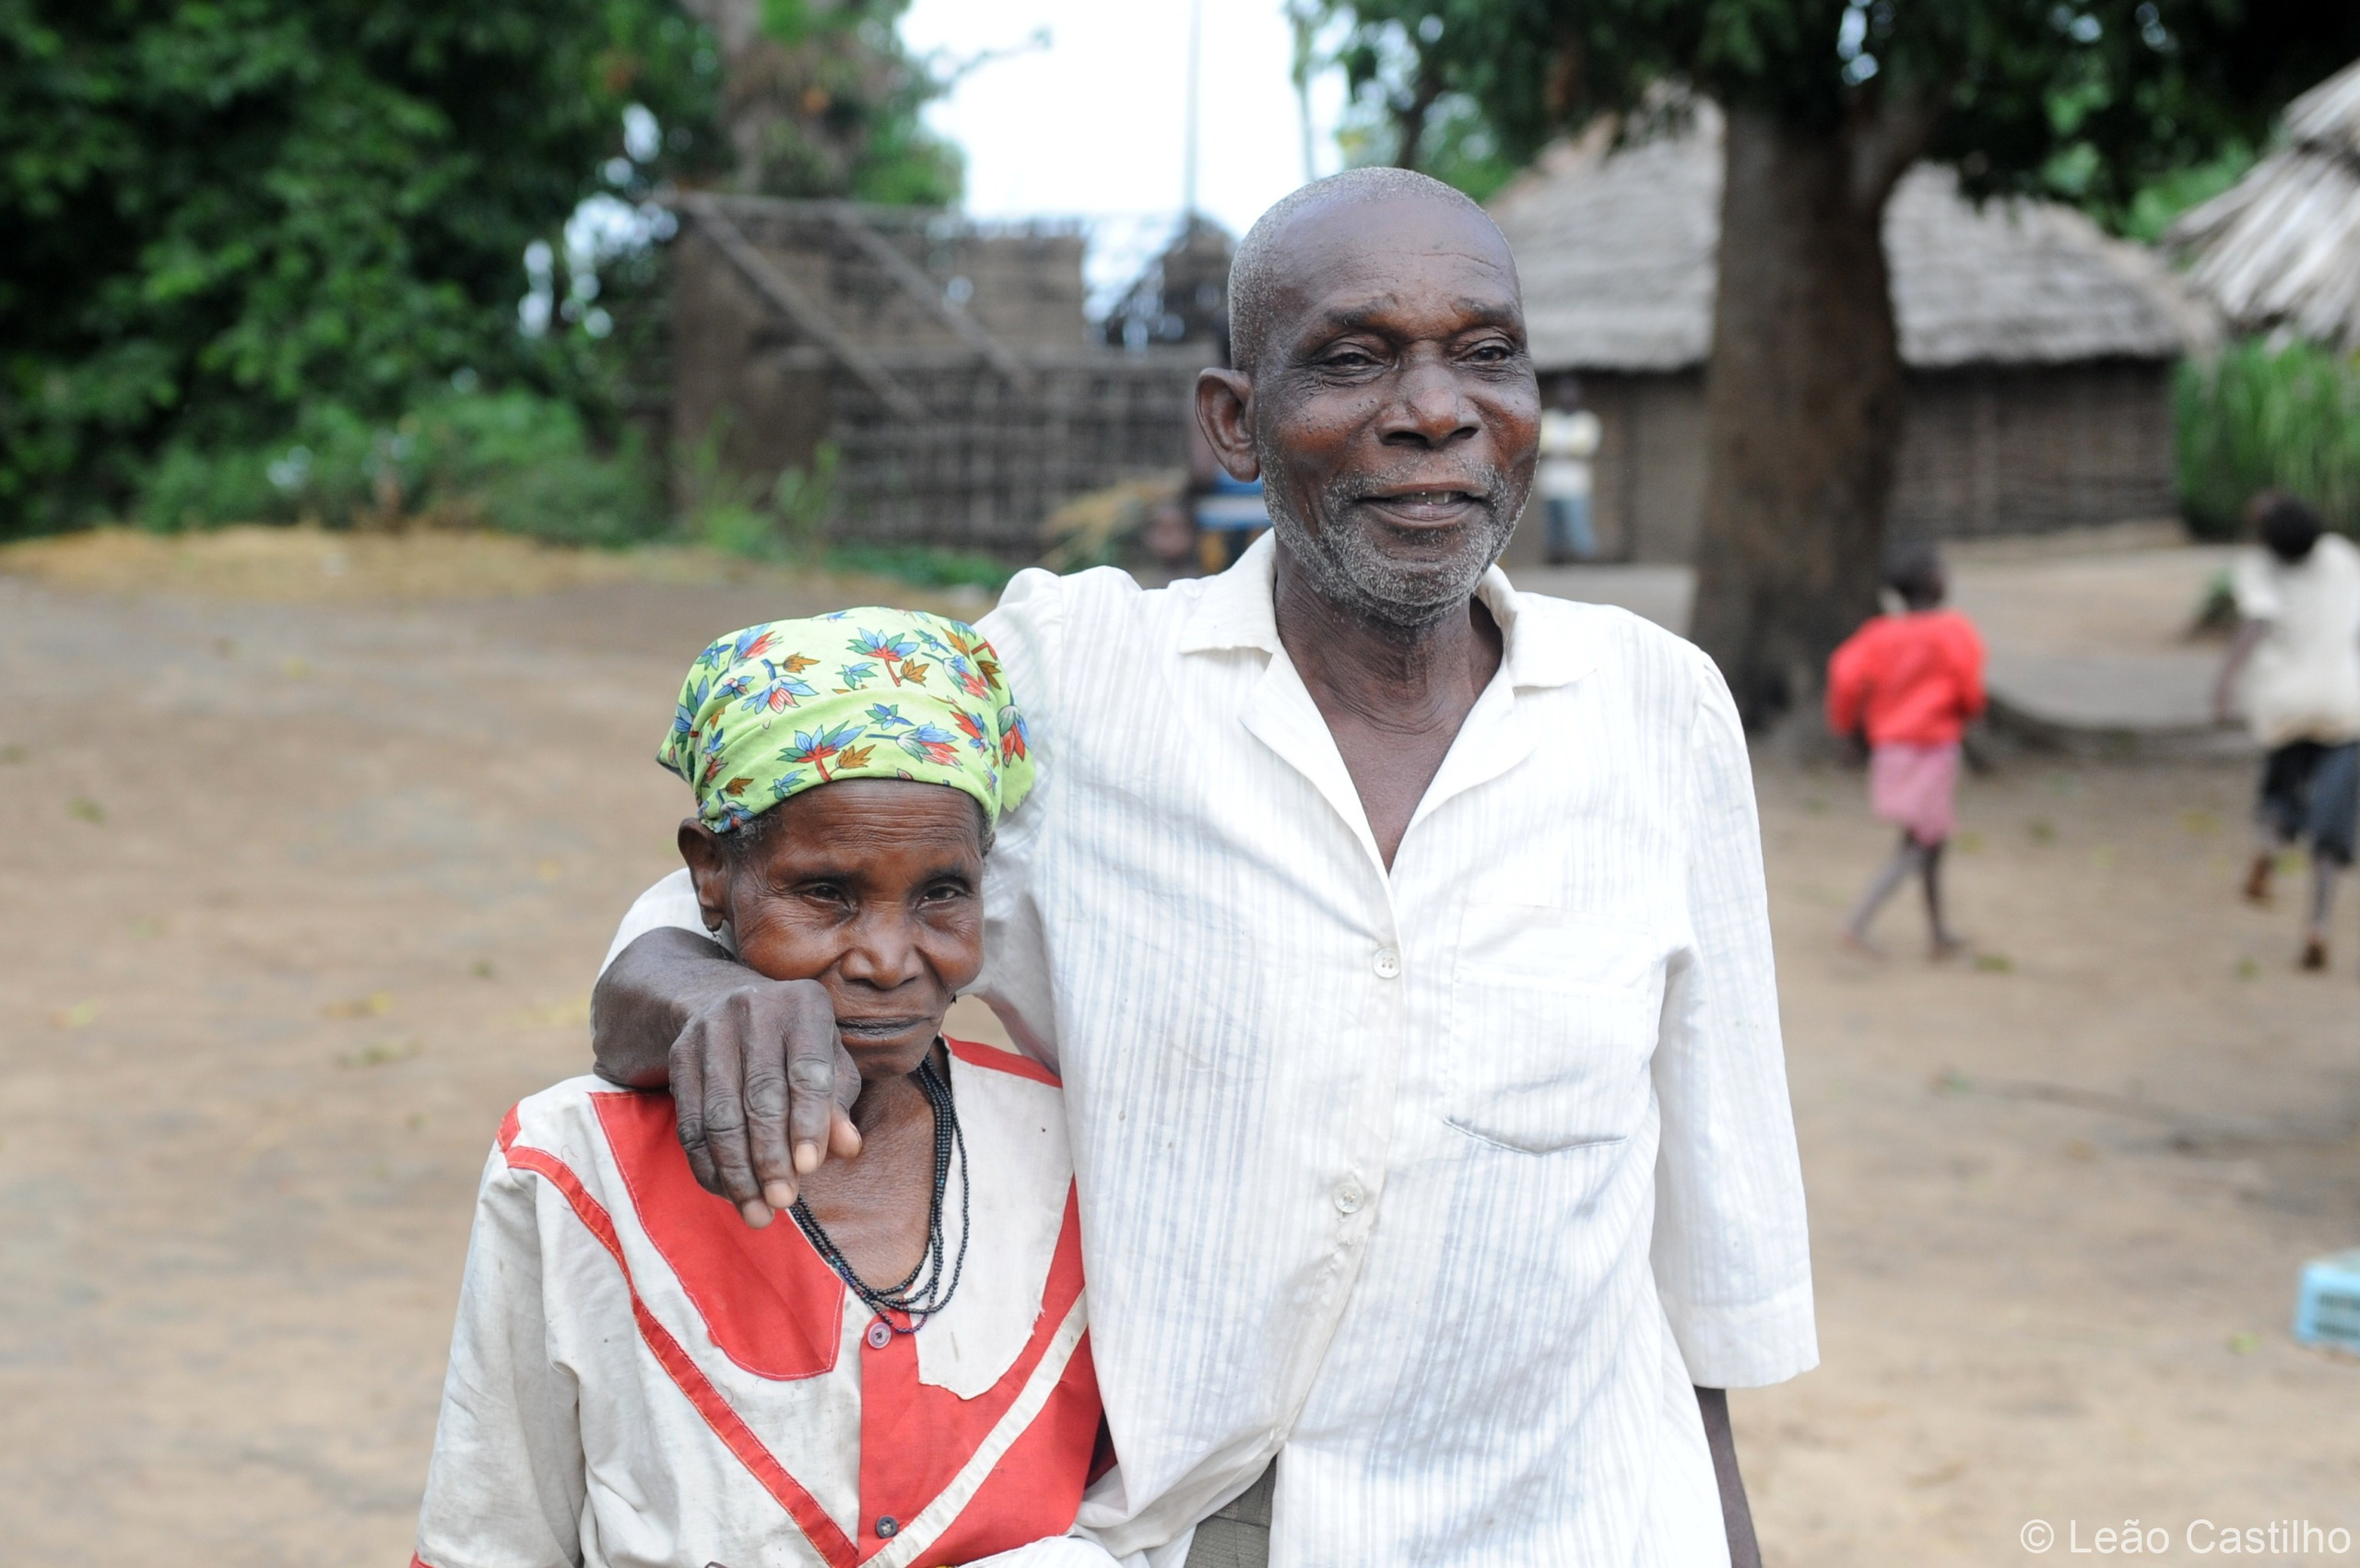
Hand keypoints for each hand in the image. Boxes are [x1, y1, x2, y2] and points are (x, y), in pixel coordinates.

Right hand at [667, 976, 861, 1226]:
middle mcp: (754, 1010)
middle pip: (761, 1096)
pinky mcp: (680, 1056)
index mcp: (804, 1005)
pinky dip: (708, 1165)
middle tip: (783, 1201)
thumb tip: (848, 1147)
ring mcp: (711, 1030)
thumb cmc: (797, 1045)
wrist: (726, 1002)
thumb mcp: (830, 1061)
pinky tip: (727, 1193)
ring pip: (721, 1115)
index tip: (809, 1169)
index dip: (809, 1122)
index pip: (808, 1071)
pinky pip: (691, 1122)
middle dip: (771, 1156)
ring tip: (757, 1212)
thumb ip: (839, 1102)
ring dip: (737, 1171)